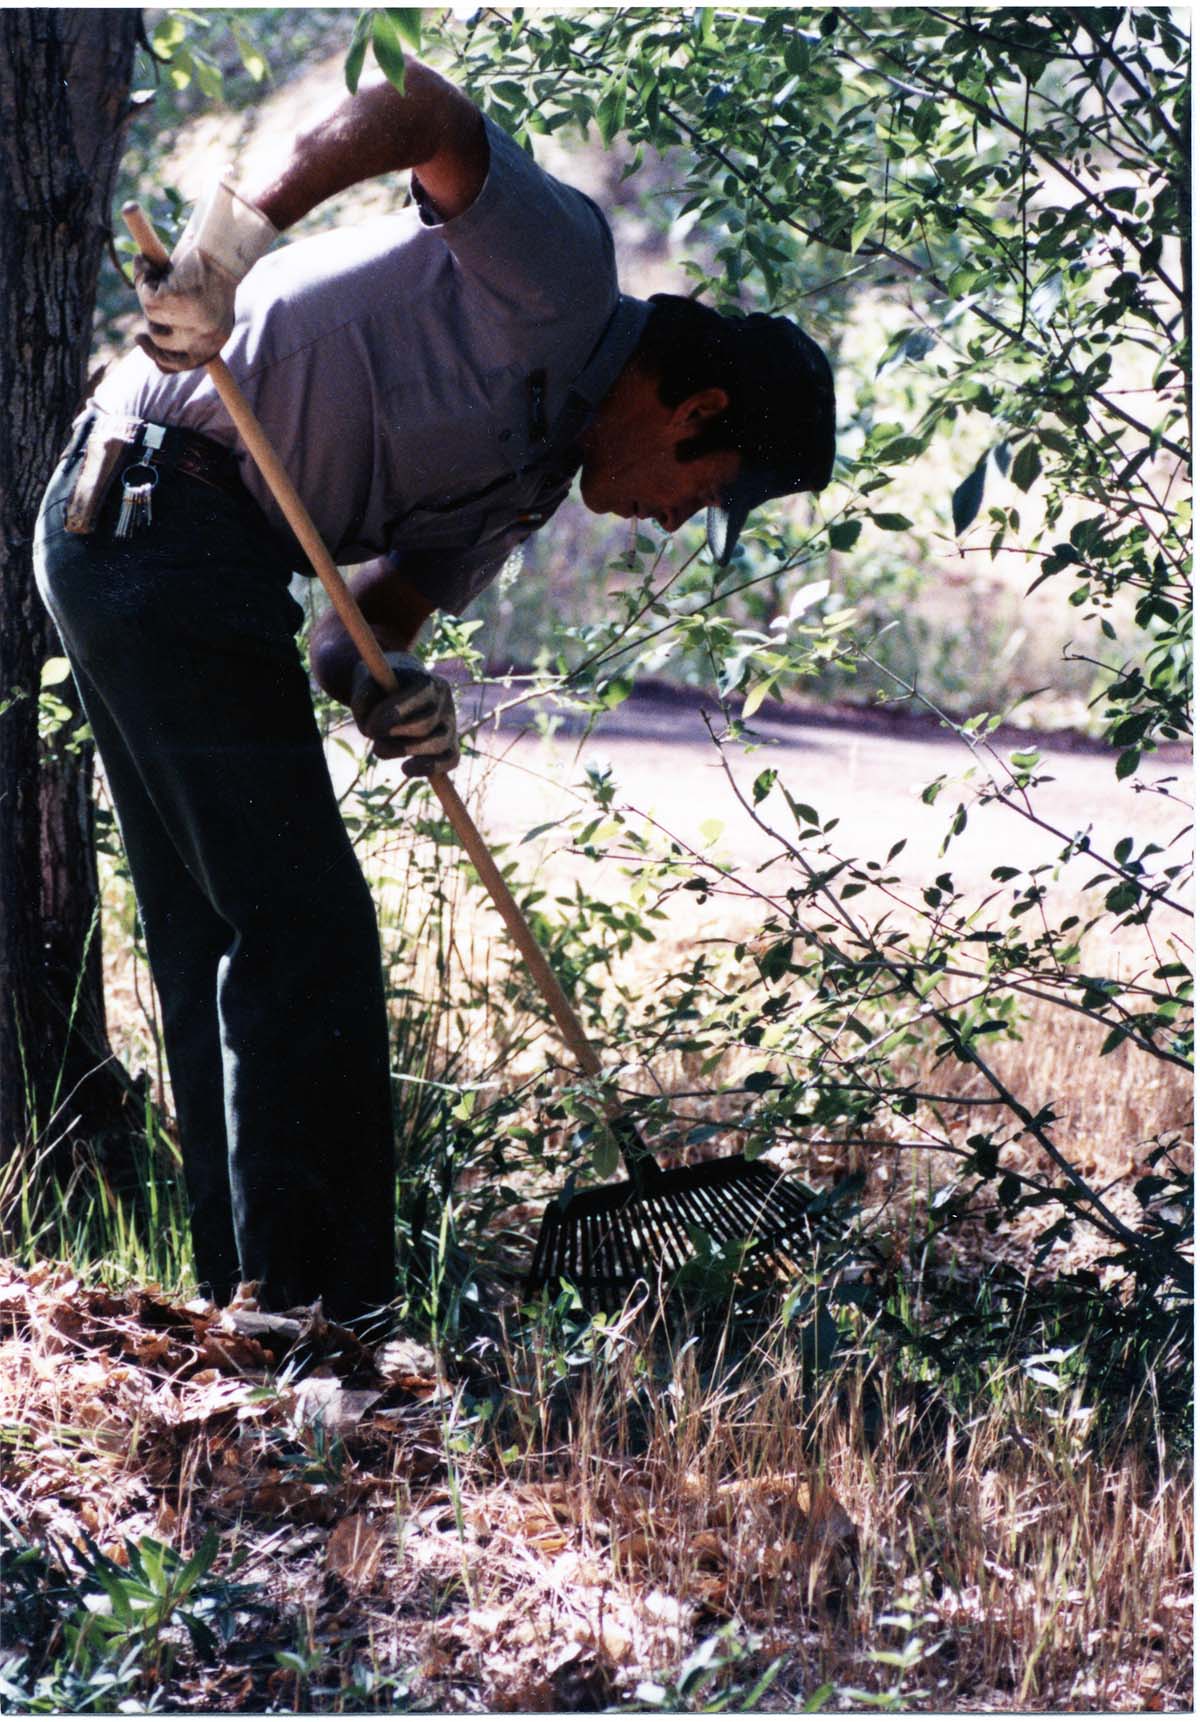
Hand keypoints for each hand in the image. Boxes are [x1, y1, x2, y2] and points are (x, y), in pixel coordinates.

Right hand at [135, 177, 275, 372]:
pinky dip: (143, 276)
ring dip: (148, 293)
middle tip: (148, 293)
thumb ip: (181, 322)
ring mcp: (190, 320)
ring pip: (152, 318)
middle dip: (151, 319)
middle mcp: (205, 336)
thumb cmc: (212, 268)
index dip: (158, 356)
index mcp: (216, 340)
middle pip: (162, 343)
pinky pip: (146, 296)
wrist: (221, 242)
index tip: (140, 337)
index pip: (181, 364)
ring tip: (157, 270)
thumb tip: (150, 338)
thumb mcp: (200, 302)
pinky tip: (149, 262)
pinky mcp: (174, 300)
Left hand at [349, 652, 459, 776]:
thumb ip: (364, 699)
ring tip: (379, 750)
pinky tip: (406, 768)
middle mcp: (445, 703)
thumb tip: (371, 730)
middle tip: (374, 745)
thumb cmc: (379, 689)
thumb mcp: (367, 686)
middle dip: (396, 738)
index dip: (395, 715)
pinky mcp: (450, 745)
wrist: (394, 692)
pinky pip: (450, 760)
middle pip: (425, 725)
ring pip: (438, 744)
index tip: (370, 728)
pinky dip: (430, 767)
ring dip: (406, 751)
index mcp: (428, 682)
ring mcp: (450, 725)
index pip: (418, 699)